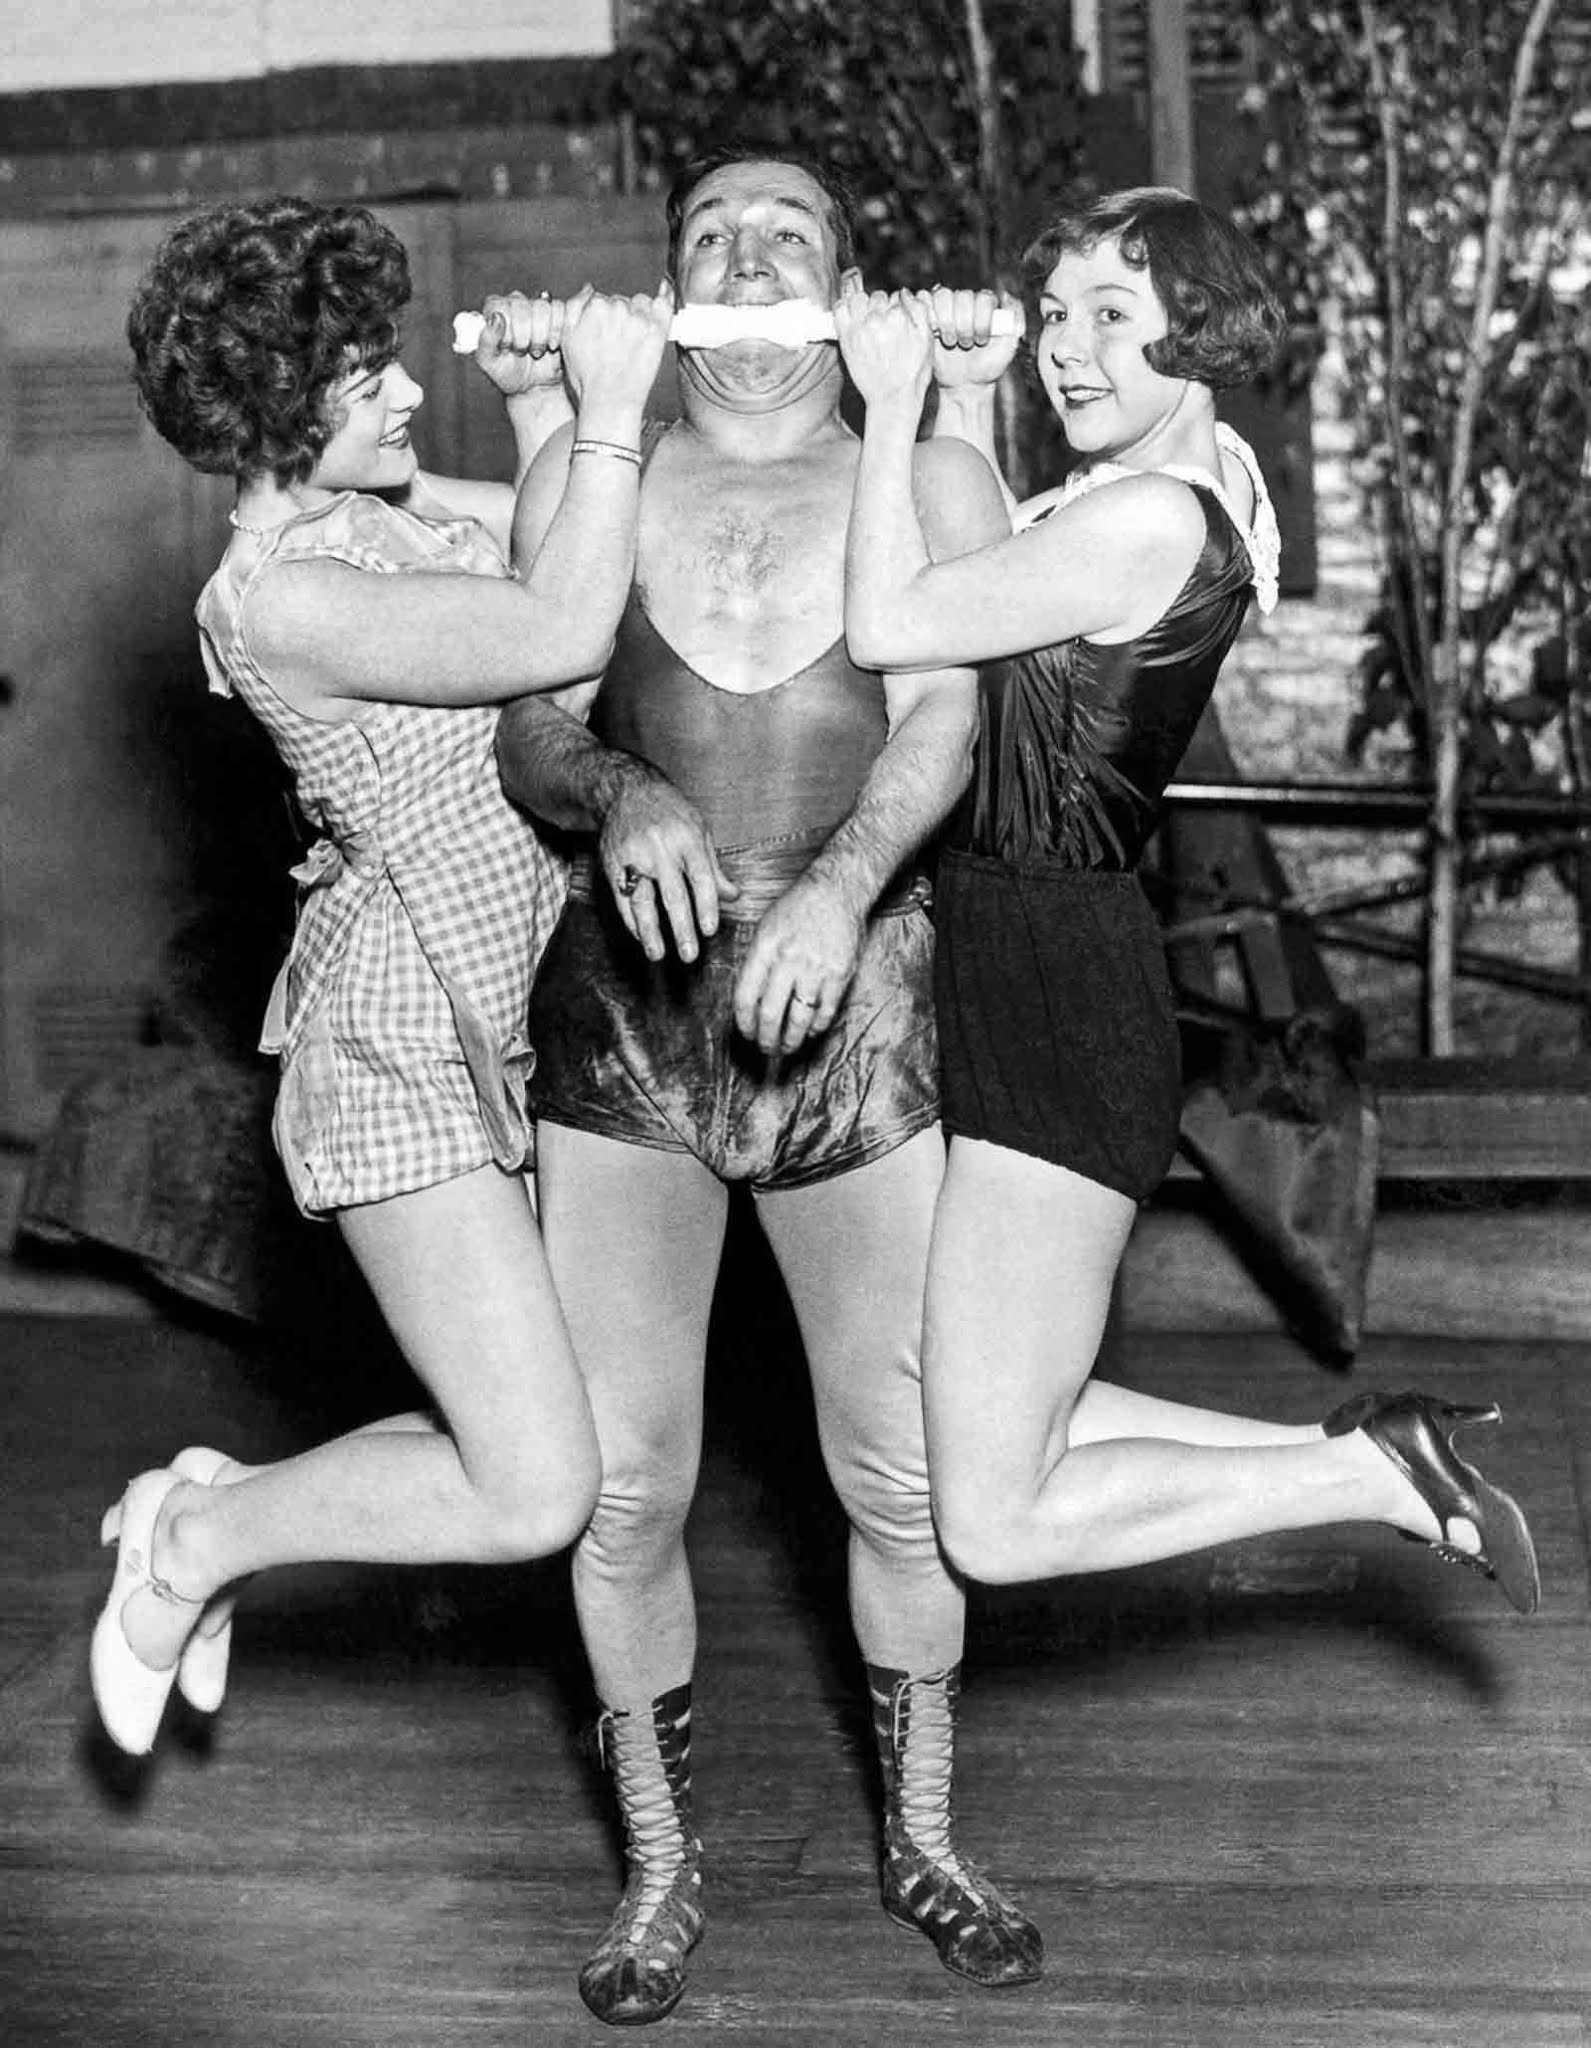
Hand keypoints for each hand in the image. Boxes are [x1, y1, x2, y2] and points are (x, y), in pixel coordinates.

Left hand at [472, 290, 571, 396]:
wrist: (534, 386)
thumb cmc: (508, 372)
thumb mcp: (490, 363)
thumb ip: (487, 340)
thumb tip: (496, 317)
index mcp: (495, 309)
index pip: (500, 305)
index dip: (506, 329)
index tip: (509, 346)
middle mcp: (515, 303)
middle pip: (521, 305)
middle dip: (523, 335)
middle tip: (522, 351)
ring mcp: (537, 306)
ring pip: (542, 307)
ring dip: (540, 335)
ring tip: (536, 351)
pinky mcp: (557, 313)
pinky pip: (560, 310)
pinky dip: (556, 331)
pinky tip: (551, 345)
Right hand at [560, 281, 674, 419]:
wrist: (609, 401)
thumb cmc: (587, 377)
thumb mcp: (567, 339)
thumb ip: (575, 307)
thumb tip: (588, 289)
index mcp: (595, 306)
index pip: (602, 299)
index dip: (603, 317)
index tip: (604, 332)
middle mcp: (618, 308)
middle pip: (622, 301)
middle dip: (620, 316)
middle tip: (617, 342)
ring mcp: (640, 318)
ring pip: (641, 303)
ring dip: (639, 314)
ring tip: (633, 339)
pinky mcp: (657, 330)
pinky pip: (665, 304)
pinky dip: (665, 299)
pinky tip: (663, 299)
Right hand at [599, 763, 739, 963]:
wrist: (625, 791)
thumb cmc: (669, 811)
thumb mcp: (699, 829)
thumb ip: (714, 867)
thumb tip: (733, 896)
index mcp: (687, 838)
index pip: (700, 877)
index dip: (706, 905)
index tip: (709, 930)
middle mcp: (660, 848)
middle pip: (673, 895)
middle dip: (682, 928)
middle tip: (689, 955)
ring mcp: (634, 857)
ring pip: (643, 900)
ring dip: (650, 932)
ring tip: (658, 955)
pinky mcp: (613, 864)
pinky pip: (622, 898)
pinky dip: (631, 920)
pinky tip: (641, 937)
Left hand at [732, 875, 865, 1055]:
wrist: (836, 891)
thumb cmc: (797, 908)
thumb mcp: (765, 928)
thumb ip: (755, 963)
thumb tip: (748, 1001)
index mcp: (764, 949)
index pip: (745, 998)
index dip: (743, 1023)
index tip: (746, 1033)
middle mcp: (788, 961)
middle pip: (770, 1015)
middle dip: (765, 1039)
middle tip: (765, 1048)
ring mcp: (816, 969)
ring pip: (798, 1020)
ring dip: (791, 1041)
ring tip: (787, 1048)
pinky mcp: (840, 975)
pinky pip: (825, 1013)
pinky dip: (816, 1028)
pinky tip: (810, 1031)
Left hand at [833, 273, 932, 410]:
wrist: (893, 399)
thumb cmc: (912, 374)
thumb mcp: (926, 340)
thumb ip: (919, 310)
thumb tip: (904, 291)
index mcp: (899, 316)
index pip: (896, 296)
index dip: (897, 308)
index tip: (897, 320)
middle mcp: (877, 318)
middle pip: (877, 296)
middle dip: (881, 306)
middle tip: (884, 324)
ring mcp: (859, 327)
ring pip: (858, 298)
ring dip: (863, 305)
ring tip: (869, 321)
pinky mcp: (846, 338)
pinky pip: (839, 309)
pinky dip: (844, 307)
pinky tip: (852, 317)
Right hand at [915, 285, 1023, 388]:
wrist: (967, 385)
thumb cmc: (990, 366)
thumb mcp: (1010, 345)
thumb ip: (1016, 319)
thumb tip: (1006, 294)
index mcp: (985, 304)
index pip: (982, 297)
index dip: (981, 320)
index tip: (982, 341)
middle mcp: (965, 302)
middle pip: (961, 296)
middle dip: (964, 325)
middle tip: (966, 345)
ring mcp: (945, 308)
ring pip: (941, 296)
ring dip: (946, 322)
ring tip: (951, 342)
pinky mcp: (928, 317)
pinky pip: (923, 301)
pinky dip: (927, 315)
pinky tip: (935, 333)